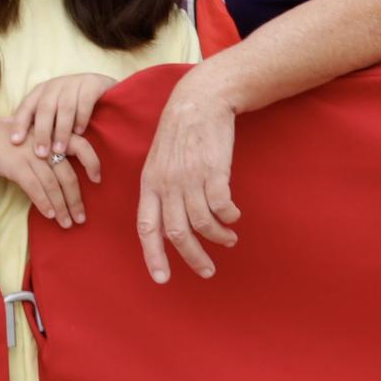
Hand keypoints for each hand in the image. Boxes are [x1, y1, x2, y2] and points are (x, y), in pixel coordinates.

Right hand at [0, 124, 101, 228]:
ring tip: (67, 223)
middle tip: (81, 218)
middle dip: (75, 199)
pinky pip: (35, 187)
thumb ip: (43, 145)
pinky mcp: (15, 164)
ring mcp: (29, 152)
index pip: (81, 144)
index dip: (92, 161)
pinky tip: (50, 215)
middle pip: (67, 173)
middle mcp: (42, 142)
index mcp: (48, 133)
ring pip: (53, 183)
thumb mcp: (25, 135)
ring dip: (62, 206)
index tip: (97, 180)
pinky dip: (44, 203)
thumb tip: (59, 161)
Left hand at [8, 73, 116, 161]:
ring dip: (61, 130)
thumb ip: (37, 122)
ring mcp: (74, 82)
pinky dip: (81, 117)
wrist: (103, 87)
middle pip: (44, 108)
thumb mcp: (54, 111)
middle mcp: (55, 85)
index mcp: (42, 91)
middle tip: (41, 153)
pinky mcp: (92, 84)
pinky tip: (80, 132)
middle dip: (42, 132)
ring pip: (64, 107)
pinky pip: (84, 101)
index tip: (15, 142)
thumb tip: (12, 140)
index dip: (20, 123)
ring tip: (60, 150)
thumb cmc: (73, 105)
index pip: (27, 106)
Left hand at [137, 75, 240, 282]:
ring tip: (229, 239)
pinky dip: (229, 218)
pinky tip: (233, 217)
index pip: (146, 227)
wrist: (198, 101)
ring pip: (202, 223)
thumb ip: (162, 192)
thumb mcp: (160, 163)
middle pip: (177, 233)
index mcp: (149, 183)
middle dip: (193, 258)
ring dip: (218, 238)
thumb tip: (169, 227)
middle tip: (208, 271)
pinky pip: (221, 206)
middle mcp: (167, 183)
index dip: (153, 255)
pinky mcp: (213, 170)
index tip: (162, 279)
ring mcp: (189, 177)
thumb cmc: (180, 136)